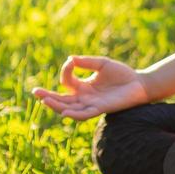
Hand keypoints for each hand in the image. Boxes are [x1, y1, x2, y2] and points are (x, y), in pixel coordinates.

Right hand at [31, 55, 151, 120]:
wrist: (140, 84)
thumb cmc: (122, 74)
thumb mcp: (102, 64)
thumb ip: (87, 62)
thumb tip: (70, 59)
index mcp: (84, 86)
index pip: (67, 82)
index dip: (65, 71)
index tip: (71, 62)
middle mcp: (85, 97)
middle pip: (62, 99)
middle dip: (48, 97)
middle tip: (35, 92)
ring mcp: (91, 104)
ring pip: (69, 108)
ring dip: (56, 105)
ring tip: (44, 100)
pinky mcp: (100, 109)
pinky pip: (84, 114)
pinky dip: (74, 113)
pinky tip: (64, 111)